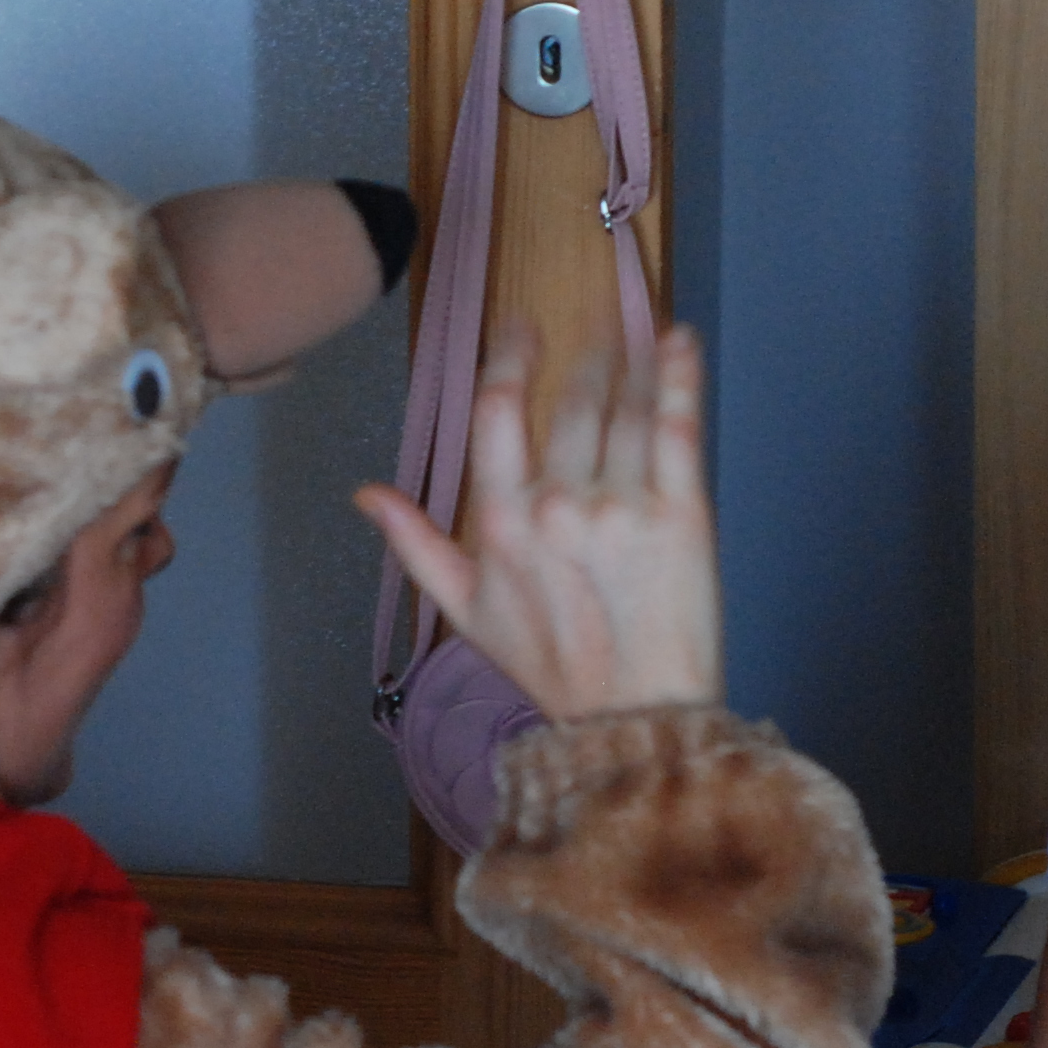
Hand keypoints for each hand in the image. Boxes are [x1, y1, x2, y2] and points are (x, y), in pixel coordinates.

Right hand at [355, 325, 721, 721]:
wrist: (633, 718)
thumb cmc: (550, 667)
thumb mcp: (466, 610)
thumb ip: (415, 544)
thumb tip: (366, 495)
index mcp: (501, 521)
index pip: (497, 409)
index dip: (510, 356)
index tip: (524, 329)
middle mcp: (558, 504)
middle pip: (573, 401)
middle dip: (587, 360)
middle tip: (597, 341)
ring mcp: (622, 505)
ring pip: (626, 407)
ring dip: (633, 362)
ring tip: (639, 337)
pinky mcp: (682, 513)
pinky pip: (678, 424)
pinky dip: (680, 374)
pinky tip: (679, 340)